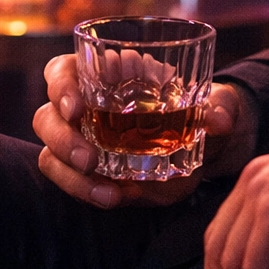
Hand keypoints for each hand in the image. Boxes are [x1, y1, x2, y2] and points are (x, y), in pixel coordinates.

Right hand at [33, 54, 256, 207]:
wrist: (209, 145)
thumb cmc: (205, 109)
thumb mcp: (218, 104)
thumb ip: (221, 107)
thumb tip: (219, 120)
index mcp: (107, 73)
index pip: (63, 70)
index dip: (62, 85)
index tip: (77, 108)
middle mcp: (86, 105)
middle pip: (47, 115)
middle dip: (62, 138)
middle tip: (90, 160)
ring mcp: (84, 139)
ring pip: (51, 151)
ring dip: (70, 173)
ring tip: (106, 192)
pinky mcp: (90, 172)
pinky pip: (68, 179)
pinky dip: (84, 190)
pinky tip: (113, 197)